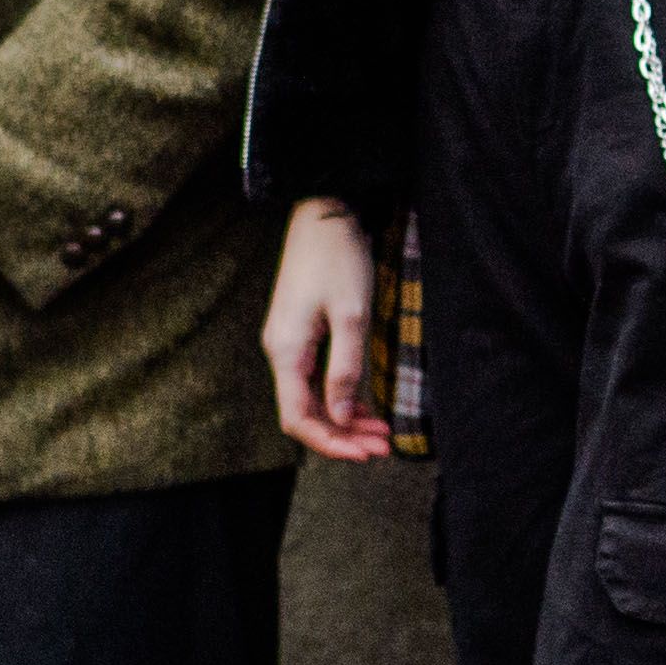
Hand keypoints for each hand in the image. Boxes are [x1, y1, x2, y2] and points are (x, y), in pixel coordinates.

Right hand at [265, 201, 394, 460]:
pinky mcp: (301, 332)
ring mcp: (289, 341)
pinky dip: (341, 396)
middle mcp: (281, 351)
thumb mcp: (351, 315)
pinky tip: (367, 406)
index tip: (368, 453)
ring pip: (312, 398)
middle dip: (344, 435)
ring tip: (383, 432)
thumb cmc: (338, 258)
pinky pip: (316, 378)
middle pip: (305, 413)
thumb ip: (345, 369)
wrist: (324, 211)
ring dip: (345, 419)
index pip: (298, 418)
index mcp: (286, 351)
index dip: (332, 443)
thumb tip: (342, 416)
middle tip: (385, 446)